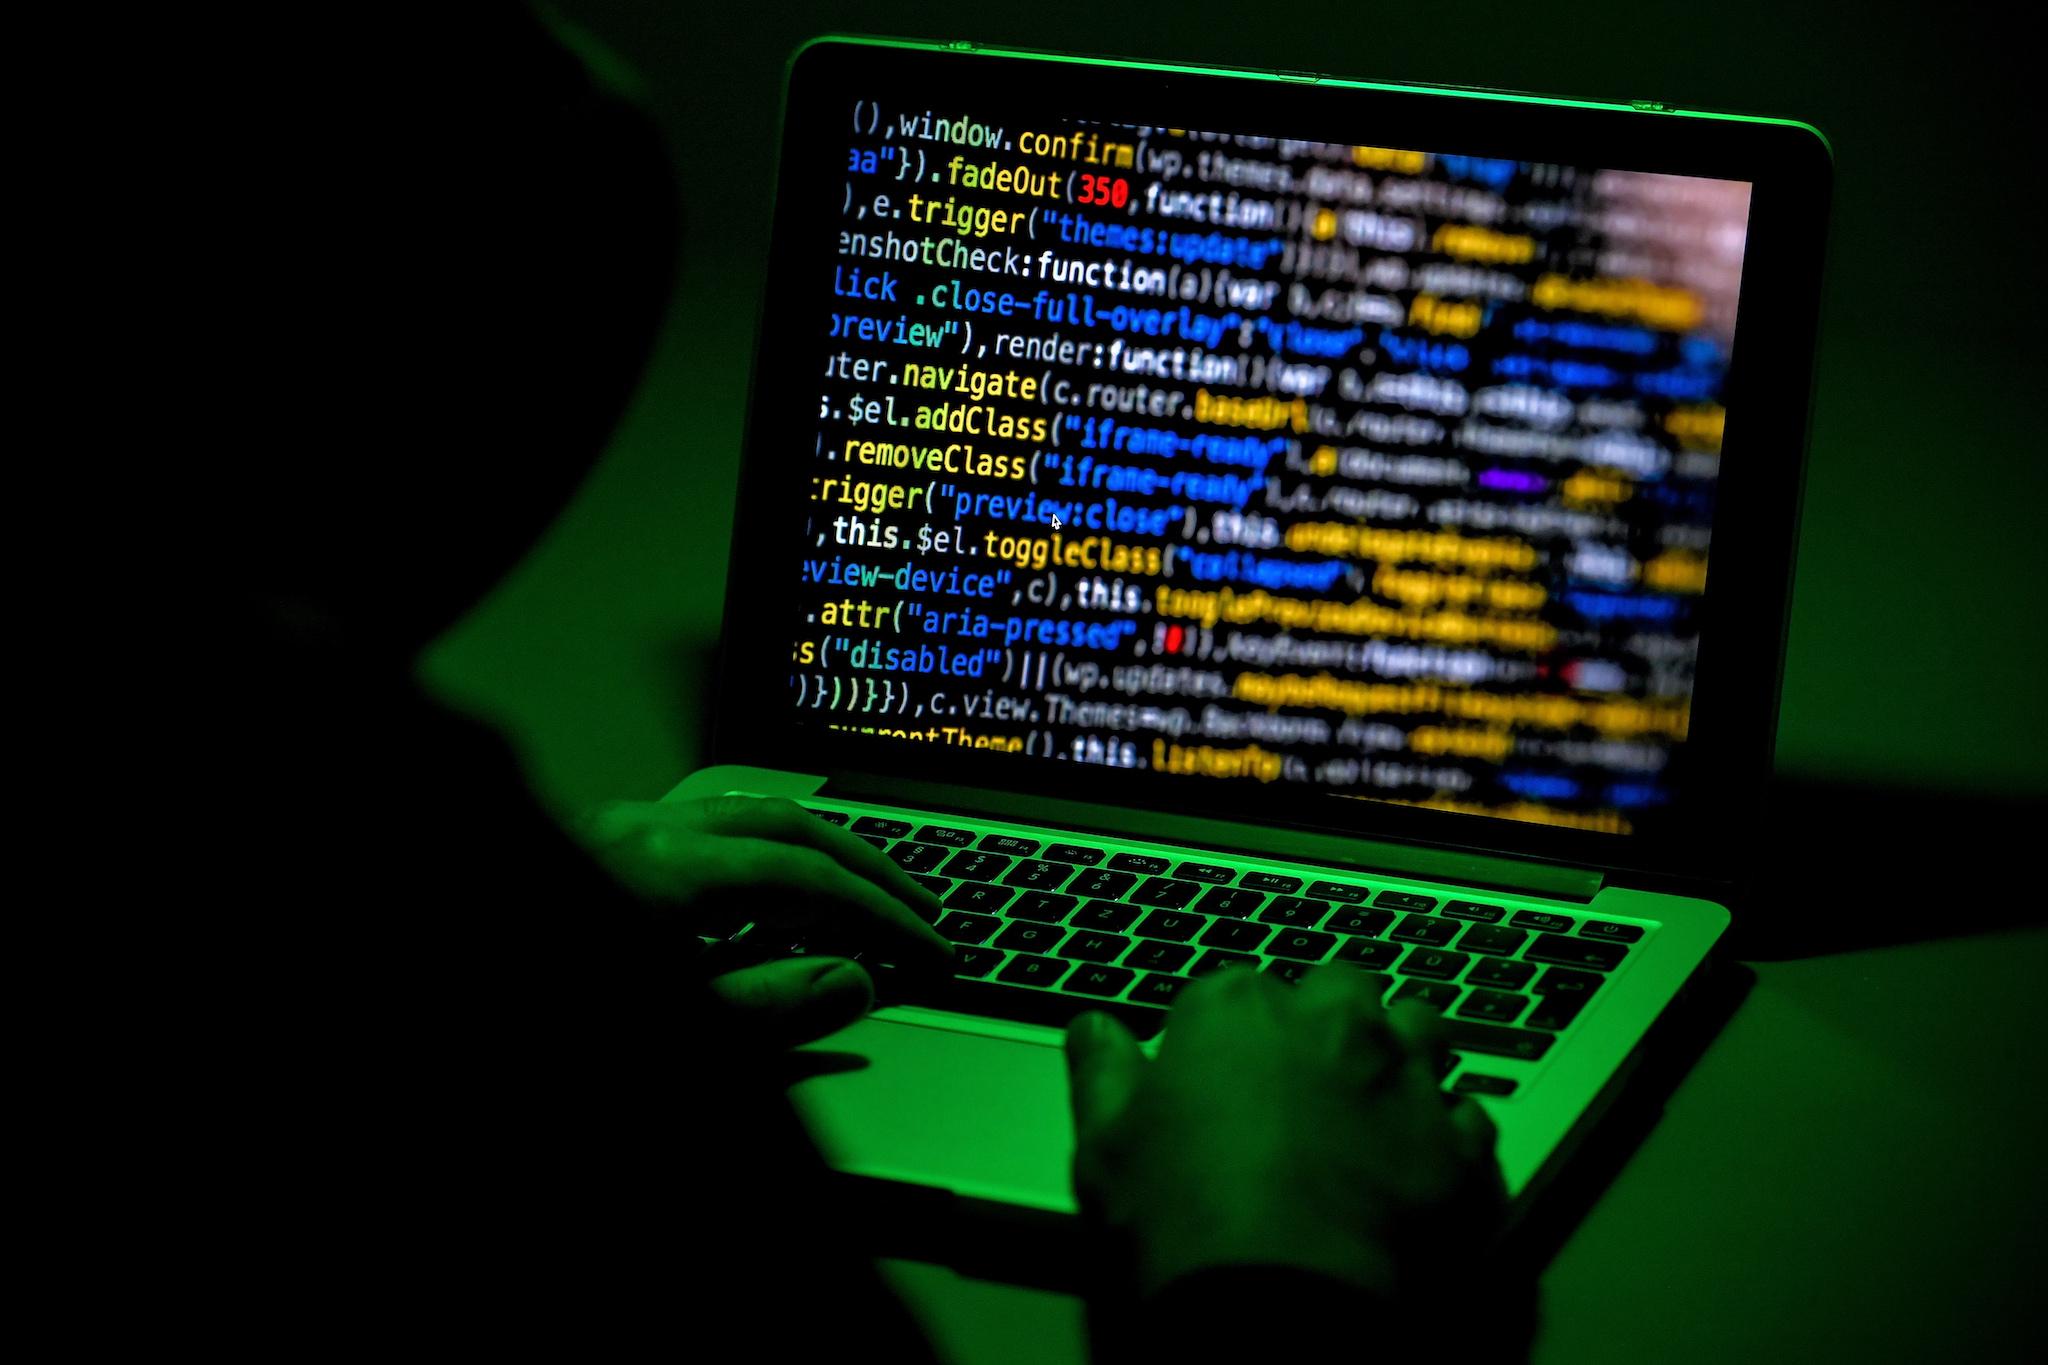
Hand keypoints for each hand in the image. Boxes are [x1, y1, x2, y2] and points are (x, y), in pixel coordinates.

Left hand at [583, 795, 951, 1045]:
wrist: (426, 1014)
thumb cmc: (548, 1026)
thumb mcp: (674, 1026)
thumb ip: (763, 1007)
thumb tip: (851, 982)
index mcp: (660, 870)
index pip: (806, 879)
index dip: (880, 916)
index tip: (929, 950)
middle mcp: (636, 832)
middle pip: (783, 827)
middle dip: (862, 868)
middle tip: (920, 909)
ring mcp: (609, 835)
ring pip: (739, 824)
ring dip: (810, 858)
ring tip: (860, 904)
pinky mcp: (593, 853)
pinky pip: (697, 839)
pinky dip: (754, 867)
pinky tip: (767, 914)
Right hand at [1065, 965, 1503, 1298]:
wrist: (1277, 1301)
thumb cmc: (1185, 1219)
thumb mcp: (1109, 1143)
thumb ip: (1103, 1072)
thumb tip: (1091, 1030)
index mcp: (1238, 1012)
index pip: (1233, 989)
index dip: (1227, 1034)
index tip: (1217, 1072)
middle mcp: (1330, 1025)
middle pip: (1340, 989)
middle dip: (1327, 1020)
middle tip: (1303, 1075)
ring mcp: (1400, 1079)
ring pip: (1420, 1028)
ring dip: (1400, 1053)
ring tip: (1374, 1097)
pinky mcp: (1454, 1143)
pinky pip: (1469, 1116)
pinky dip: (1450, 1130)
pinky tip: (1423, 1155)